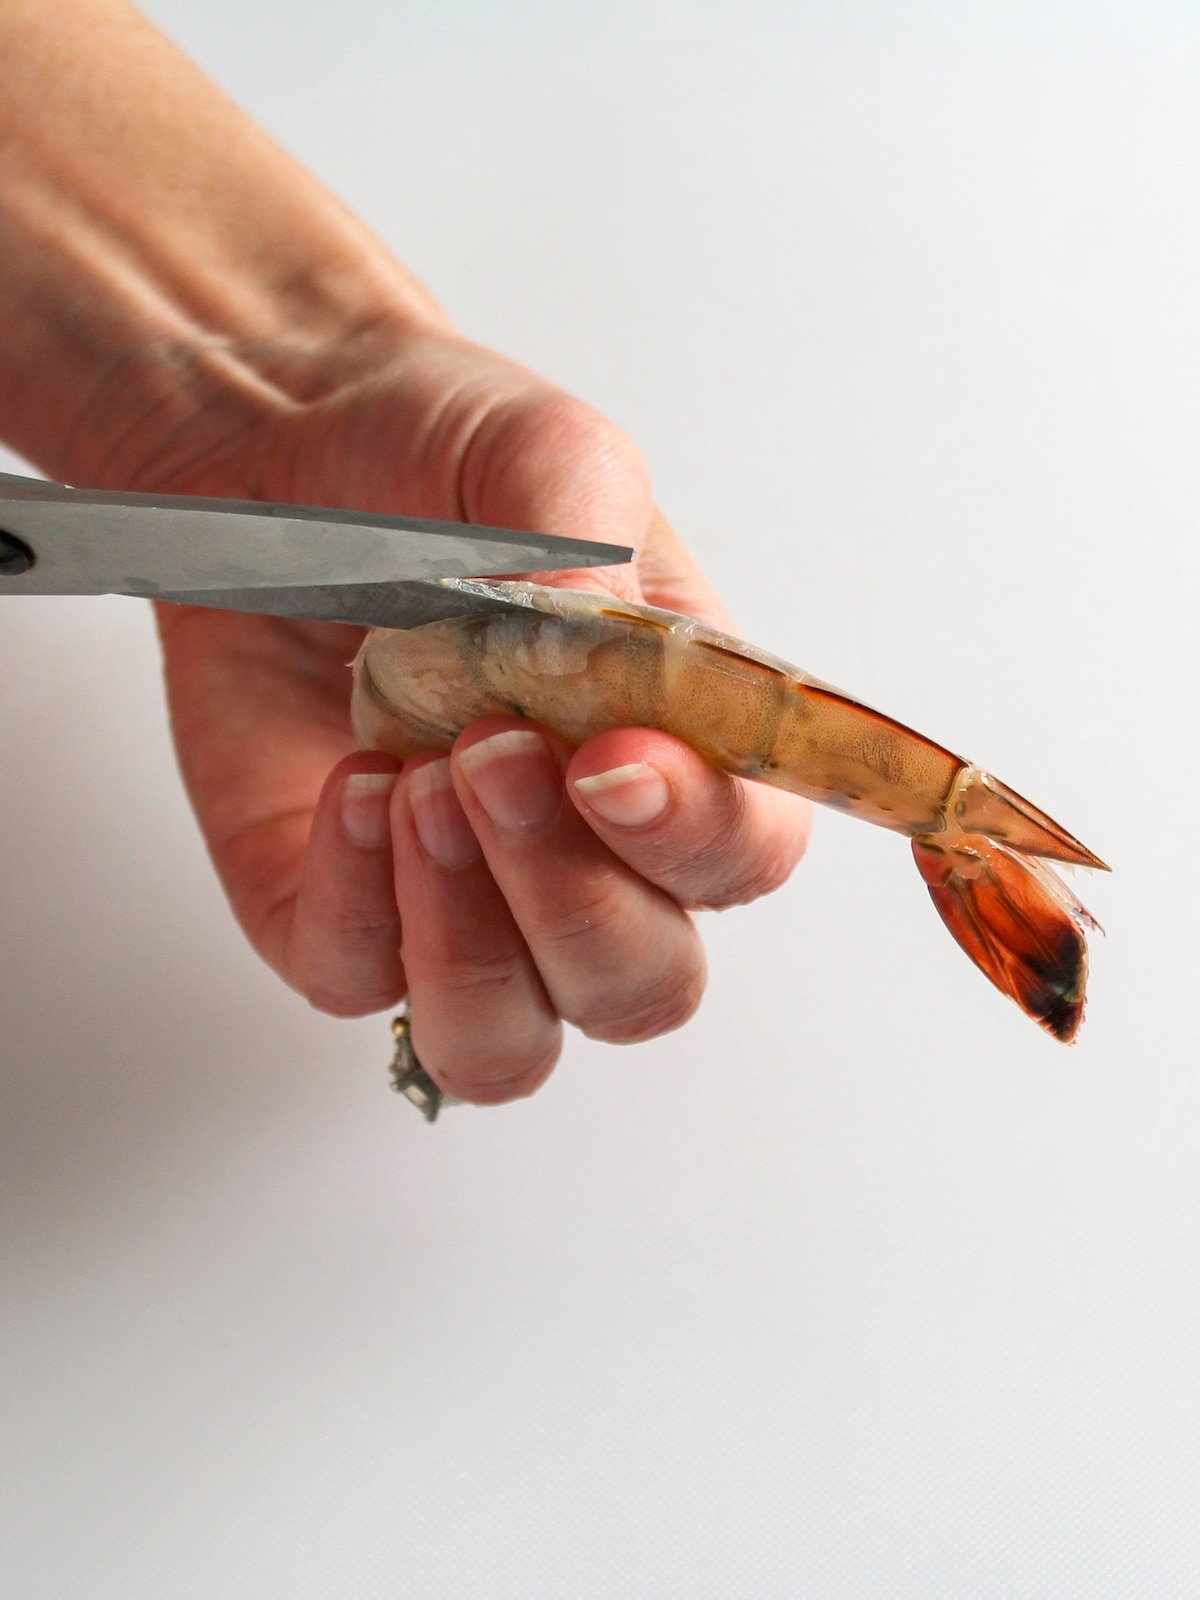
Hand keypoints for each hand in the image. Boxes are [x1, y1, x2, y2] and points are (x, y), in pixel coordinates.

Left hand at [144, 318, 810, 1101]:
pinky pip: (356, 984)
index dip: (699, 839)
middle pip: (640, 987)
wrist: (270, 463)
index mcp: (679, 747)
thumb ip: (578, 523)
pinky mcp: (335, 910)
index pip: (744, 857)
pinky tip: (349, 788)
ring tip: (416, 786)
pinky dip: (356, 905)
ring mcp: (459, 899)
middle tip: (491, 756)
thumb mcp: (529, 446)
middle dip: (574, 901)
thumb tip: (591, 627)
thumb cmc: (428, 457)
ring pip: (504, 1042)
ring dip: (471, 945)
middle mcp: (584, 852)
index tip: (613, 763)